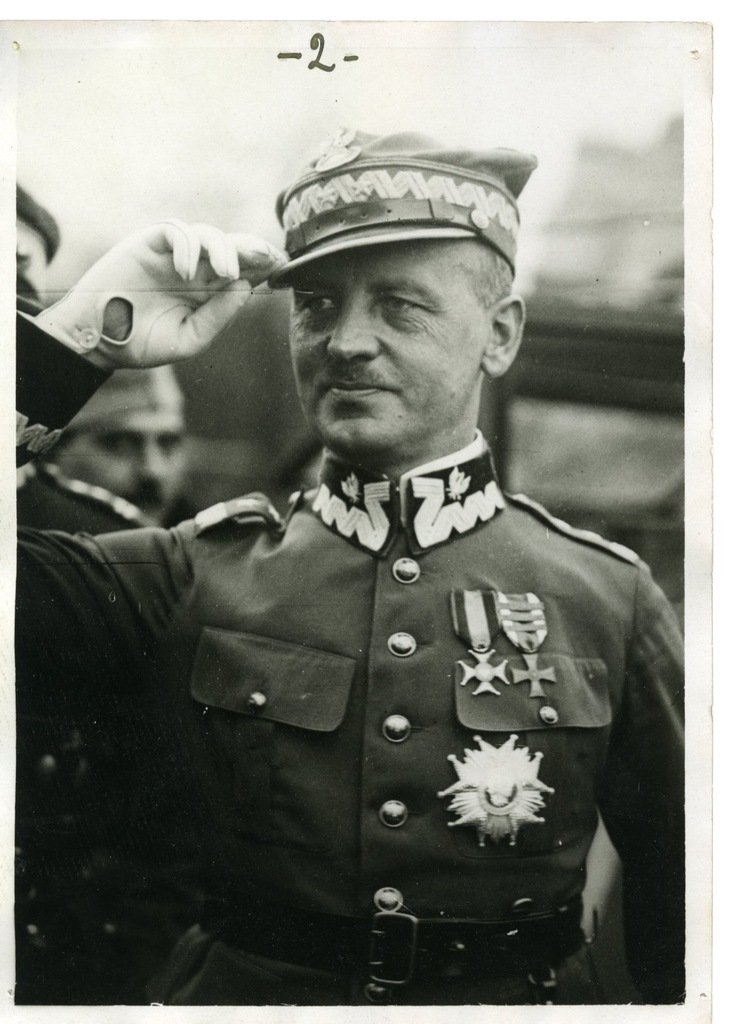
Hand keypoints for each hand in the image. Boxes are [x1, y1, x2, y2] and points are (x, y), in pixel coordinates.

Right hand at [36, 220, 287, 369]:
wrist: (99, 339)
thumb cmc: (141, 343)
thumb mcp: (189, 339)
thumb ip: (218, 316)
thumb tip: (245, 286)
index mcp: (206, 292)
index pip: (241, 270)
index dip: (262, 265)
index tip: (283, 267)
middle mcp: (193, 269)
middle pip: (230, 247)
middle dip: (252, 249)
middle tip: (269, 257)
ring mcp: (171, 255)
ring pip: (206, 234)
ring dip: (221, 248)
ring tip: (223, 272)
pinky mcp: (148, 243)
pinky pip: (174, 230)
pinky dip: (185, 246)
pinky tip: (184, 272)